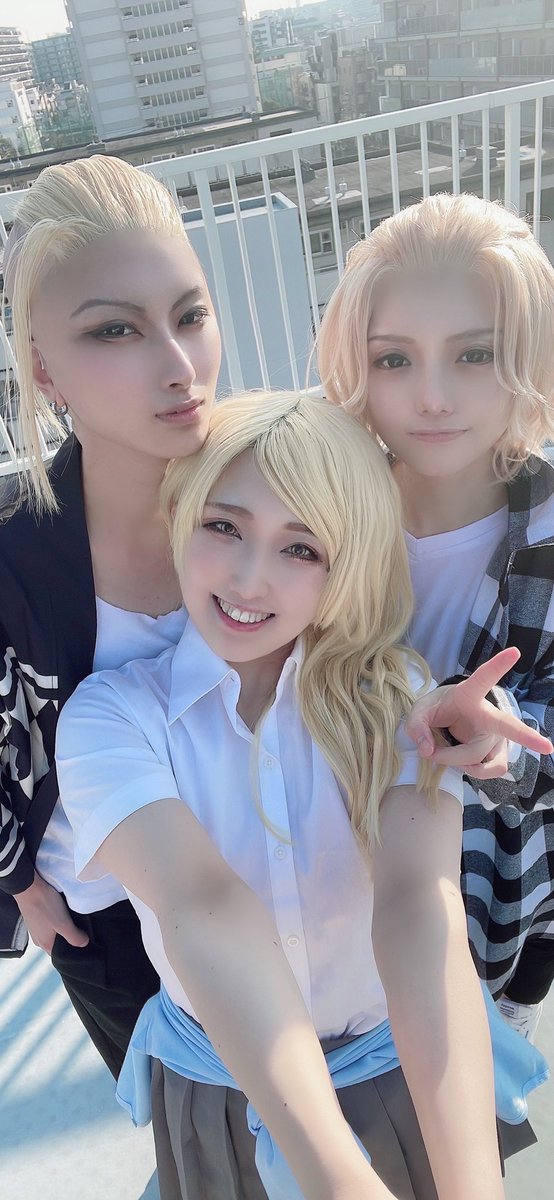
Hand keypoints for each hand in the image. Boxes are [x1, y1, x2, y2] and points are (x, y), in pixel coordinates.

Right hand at [14, 872, 88, 953]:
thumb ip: (74, 936)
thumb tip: (84, 944)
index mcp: (44, 944)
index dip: (73, 950)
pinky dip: (56, 919)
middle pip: (57, 943)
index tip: (84, 942)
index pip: (61, 954)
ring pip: (53, 931)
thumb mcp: (63, 923)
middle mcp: (38, 938)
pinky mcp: (36, 916)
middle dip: (69, 937)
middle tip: (81, 929)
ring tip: (74, 919)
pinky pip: (49, 922)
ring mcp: (36, 927)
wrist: (28, 885)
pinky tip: (63, 911)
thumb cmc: (44, 905)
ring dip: (63, 927)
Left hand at [406, 647, 553, 779]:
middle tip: (547, 747)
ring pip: (478, 756)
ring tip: (438, 753)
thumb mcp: (420, 711)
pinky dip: (472, 771)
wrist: (448, 721)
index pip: (483, 678)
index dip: (498, 665)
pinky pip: (491, 769)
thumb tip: (427, 751)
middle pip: (507, 727)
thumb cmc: (439, 709)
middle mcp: (489, 715)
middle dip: (527, 736)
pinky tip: (461, 764)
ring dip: (454, 760)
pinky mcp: (497, 753)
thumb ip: (416, 726)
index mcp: (470, 694)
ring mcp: (495, 737)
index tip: (515, 652)